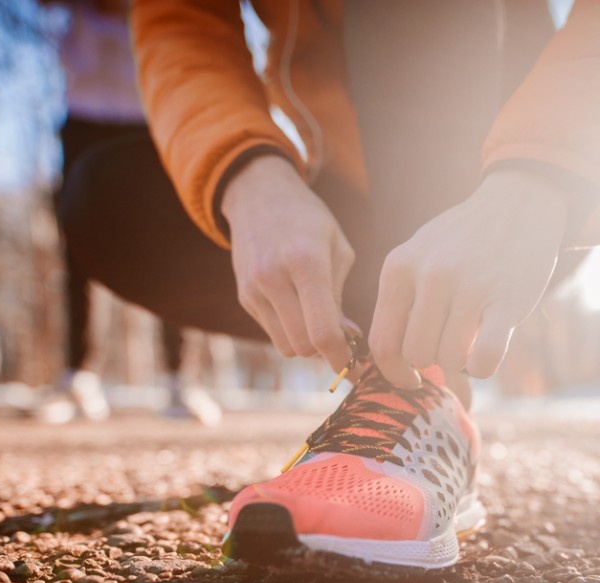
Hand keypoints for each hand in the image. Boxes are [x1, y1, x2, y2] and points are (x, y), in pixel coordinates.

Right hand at [220, 154, 354, 370]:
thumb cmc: (309, 221)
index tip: (356, 369)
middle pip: (303, 346)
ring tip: (319, 321)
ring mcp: (253, 289)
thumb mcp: (337, 249)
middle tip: (343, 343)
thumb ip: (340, 298)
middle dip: (325, 351)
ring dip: (306, 343)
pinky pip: (272, 332)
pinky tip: (298, 306)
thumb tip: (347, 341)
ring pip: (285, 346)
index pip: (322, 331)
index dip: (342, 358)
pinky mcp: (243, 296)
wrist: (258, 195)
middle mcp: (273, 277)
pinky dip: (289, 330)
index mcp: (306, 262)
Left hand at [368, 169, 567, 387]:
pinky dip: (483, 367)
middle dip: (432, 363)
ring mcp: (470, 286)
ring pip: (449, 359)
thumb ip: (401, 301)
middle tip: (448, 349)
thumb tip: (393, 364)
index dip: (394, 373)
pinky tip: (488, 352)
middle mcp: (431, 275)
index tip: (411, 380)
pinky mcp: (508, 300)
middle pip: (416, 355)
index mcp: (399, 267)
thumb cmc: (461, 241)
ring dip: (460, 362)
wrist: (517, 204)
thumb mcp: (418, 256)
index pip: (382, 342)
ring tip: (470, 339)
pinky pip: (484, 359)